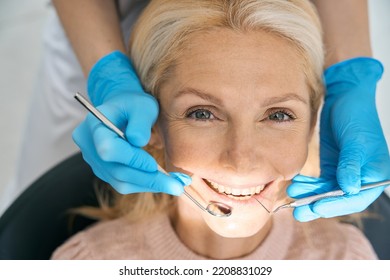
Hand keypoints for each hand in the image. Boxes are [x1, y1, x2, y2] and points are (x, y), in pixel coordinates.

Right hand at [73, 51, 190, 194]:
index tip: (155, 164)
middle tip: (177, 185)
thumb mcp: (143, 105)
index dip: (132, 159)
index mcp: (94, 126)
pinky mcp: (105, 171)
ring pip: (121, 182)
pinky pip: (124, 183)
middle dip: (148, 179)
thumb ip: (140, 121)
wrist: (124, 109)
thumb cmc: (134, 104)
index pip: (109, 150)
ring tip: (175, 185)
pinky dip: (144, 184)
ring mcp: (95, 161)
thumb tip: (138, 142)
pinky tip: (163, 182)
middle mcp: (89, 146)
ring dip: (149, 185)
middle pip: (117, 171)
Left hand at [287, 57, 389, 221]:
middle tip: (299, 211)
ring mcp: (344, 172)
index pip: (357, 198)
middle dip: (318, 205)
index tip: (317, 207)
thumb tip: (350, 189)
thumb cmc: (357, 116)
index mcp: (375, 174)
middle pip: (339, 199)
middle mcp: (360, 176)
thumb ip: (351, 164)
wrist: (344, 98)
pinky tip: (296, 185)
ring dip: (310, 195)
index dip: (337, 205)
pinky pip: (319, 181)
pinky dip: (308, 184)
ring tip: (293, 194)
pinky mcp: (332, 166)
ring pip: (326, 192)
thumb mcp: (356, 140)